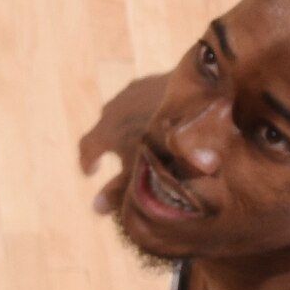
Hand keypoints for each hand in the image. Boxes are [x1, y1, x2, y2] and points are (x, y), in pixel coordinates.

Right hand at [77, 70, 164, 219]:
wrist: (202, 98)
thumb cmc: (170, 143)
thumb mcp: (142, 173)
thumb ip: (119, 191)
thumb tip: (96, 208)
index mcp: (107, 131)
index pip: (87, 148)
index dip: (87, 162)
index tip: (90, 172)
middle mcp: (115, 109)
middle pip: (103, 127)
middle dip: (107, 142)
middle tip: (114, 155)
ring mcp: (134, 91)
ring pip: (123, 110)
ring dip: (126, 125)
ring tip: (138, 137)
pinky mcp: (155, 80)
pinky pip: (142, 99)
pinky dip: (145, 111)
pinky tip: (162, 119)